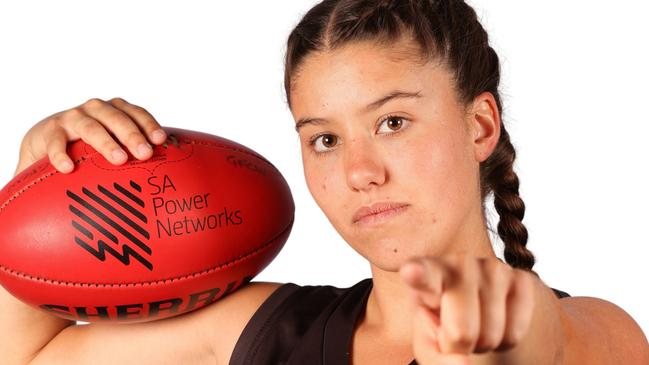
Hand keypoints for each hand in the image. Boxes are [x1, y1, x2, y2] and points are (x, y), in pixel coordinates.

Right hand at [14, 97, 166, 176]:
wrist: (46, 138)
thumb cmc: (90, 143)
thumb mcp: (112, 141)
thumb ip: (133, 151)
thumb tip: (165, 175)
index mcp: (115, 110)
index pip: (136, 113)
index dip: (149, 124)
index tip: (160, 140)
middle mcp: (96, 109)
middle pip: (117, 119)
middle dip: (132, 135)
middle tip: (145, 154)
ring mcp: (72, 118)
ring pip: (91, 127)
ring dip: (106, 142)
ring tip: (119, 159)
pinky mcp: (50, 131)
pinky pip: (56, 142)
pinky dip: (61, 154)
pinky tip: (69, 169)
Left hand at [399, 254, 536, 364]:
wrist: (478, 306)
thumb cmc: (442, 322)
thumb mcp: (429, 342)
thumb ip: (435, 359)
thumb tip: (463, 364)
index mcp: (426, 273)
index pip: (422, 273)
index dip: (418, 273)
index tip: (412, 271)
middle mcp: (458, 263)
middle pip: (462, 331)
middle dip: (459, 345)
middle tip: (454, 332)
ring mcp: (492, 267)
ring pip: (491, 335)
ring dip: (483, 343)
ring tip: (476, 324)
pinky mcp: (522, 279)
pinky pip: (515, 333)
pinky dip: (506, 340)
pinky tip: (497, 321)